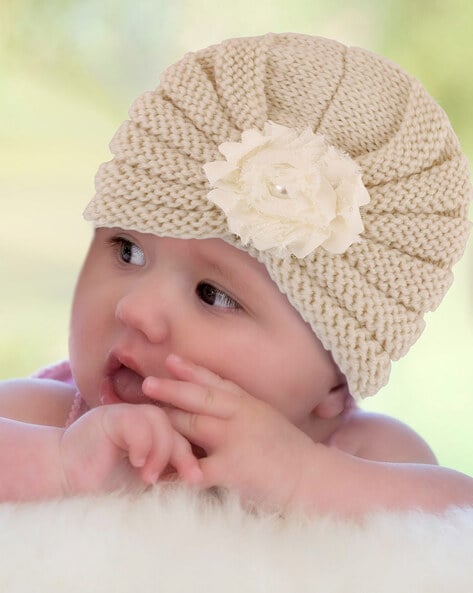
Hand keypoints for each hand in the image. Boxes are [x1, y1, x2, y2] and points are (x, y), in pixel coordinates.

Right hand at [59, 403, 201, 494]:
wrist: (64, 478)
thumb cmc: (105, 483)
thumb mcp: (144, 479)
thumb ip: (168, 473)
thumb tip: (200, 482)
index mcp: (157, 431)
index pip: (187, 434)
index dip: (195, 454)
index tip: (200, 479)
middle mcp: (145, 417)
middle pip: (179, 424)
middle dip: (185, 453)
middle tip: (191, 478)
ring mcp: (128, 413)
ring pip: (160, 421)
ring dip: (161, 451)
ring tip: (149, 476)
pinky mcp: (111, 415)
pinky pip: (136, 421)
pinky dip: (141, 443)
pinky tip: (135, 462)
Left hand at [142, 355, 319, 509]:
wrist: (314, 478)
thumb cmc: (288, 450)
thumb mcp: (266, 418)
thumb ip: (242, 409)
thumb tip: (217, 405)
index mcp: (248, 403)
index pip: (216, 382)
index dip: (191, 370)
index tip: (170, 360)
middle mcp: (241, 415)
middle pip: (199, 398)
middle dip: (171, 390)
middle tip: (146, 383)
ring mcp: (236, 440)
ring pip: (193, 425)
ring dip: (167, 422)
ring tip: (143, 419)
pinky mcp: (233, 467)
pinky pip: (197, 469)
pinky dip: (176, 472)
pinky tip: (155, 473)